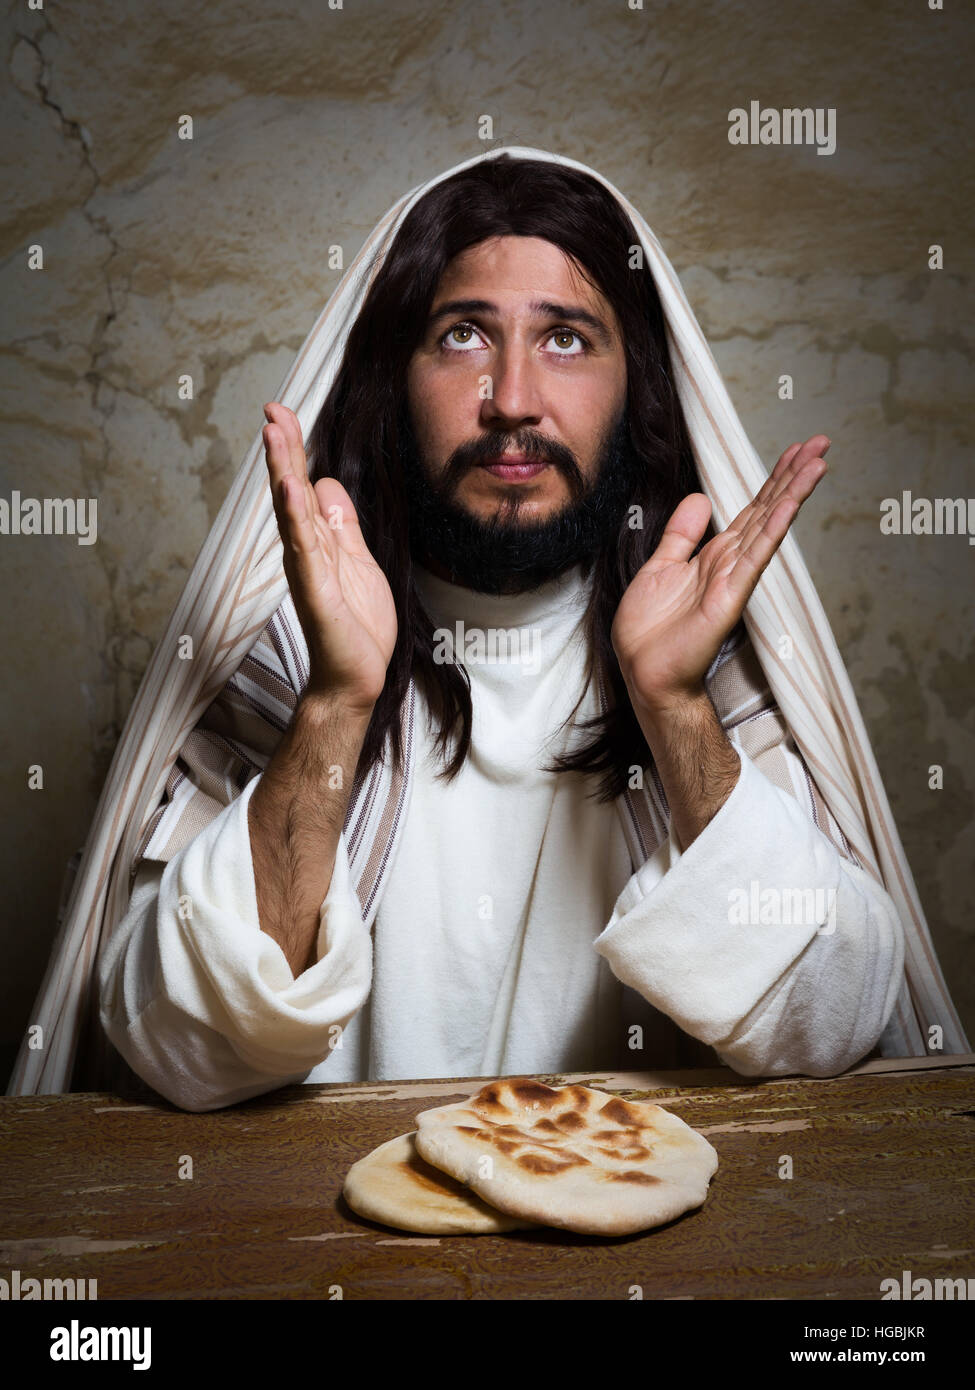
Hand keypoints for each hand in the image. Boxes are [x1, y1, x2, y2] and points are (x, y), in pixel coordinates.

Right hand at [262, 401, 396, 712]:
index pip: (302, 484)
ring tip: (274, 434)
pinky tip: (292, 492)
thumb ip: (341, 525)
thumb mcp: (358, 561)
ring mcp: (306, 567)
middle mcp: (304, 549)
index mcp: (317, 540)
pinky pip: (304, 548)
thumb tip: (327, 485)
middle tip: (272, 409)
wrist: (355, 676)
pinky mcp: (314, 589)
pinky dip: (297, 518)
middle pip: (291, 488)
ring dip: (283, 471)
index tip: (283, 414)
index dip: (295, 450)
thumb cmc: (355, 624)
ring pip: (291, 510)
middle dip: (283, 448)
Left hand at [611, 434, 829, 711]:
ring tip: (817, 463)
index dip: (771, 479)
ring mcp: (733, 579)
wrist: (645, 672)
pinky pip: (754, 558)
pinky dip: (771, 531)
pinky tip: (789, 507)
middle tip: (820, 442)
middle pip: (767, 510)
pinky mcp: (729, 597)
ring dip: (792, 493)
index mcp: (714, 556)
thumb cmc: (650, 632)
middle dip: (792, 475)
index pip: (750, 509)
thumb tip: (700, 499)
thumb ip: (681, 534)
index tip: (794, 451)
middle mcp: (729, 563)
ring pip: (767, 527)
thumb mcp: (659, 567)